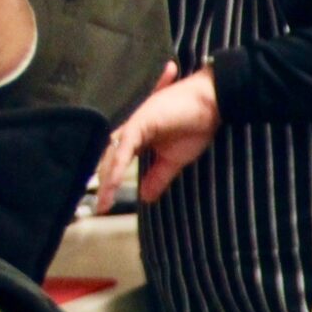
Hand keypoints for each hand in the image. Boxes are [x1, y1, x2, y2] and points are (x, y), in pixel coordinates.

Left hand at [96, 64, 220, 212]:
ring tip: (105, 201)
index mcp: (138, 138)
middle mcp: (131, 130)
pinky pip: (125, 148)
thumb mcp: (175, 160)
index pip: (117, 161)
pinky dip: (118, 167)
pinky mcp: (139, 122)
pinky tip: (114, 183)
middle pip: (110, 159)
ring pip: (114, 156)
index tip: (106, 205)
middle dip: (104, 184)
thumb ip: (158, 177)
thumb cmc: (196, 125)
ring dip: (108, 179)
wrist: (211, 104)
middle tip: (100, 208)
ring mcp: (133, 125)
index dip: (110, 181)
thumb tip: (145, 197)